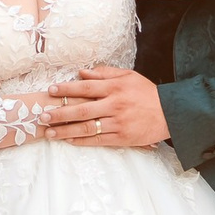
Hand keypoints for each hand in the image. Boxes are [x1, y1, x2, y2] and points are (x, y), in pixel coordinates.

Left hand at [48, 68, 170, 146]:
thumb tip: (81, 73)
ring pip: (87, 128)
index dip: (67, 89)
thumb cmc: (147, 93)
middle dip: (60, 114)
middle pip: (82, 110)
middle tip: (43, 117)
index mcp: (115, 88)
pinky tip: (69, 140)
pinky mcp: (123, 138)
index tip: (51, 91)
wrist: (171, 112)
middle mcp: (115, 105)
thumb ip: (104, 73)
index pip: (86, 88)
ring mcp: (118, 123)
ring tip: (50, 133)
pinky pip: (98, 140)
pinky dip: (82, 141)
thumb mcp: (128, 76)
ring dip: (66, 131)